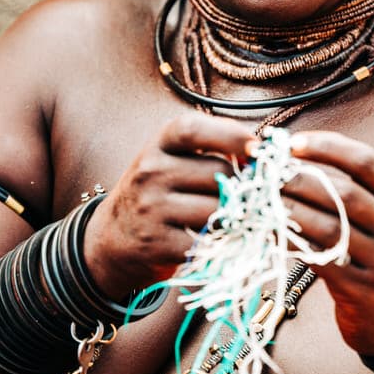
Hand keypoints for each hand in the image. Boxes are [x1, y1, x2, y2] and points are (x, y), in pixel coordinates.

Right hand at [83, 111, 255, 298]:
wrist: (113, 238)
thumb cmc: (157, 191)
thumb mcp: (171, 158)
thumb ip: (209, 148)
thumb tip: (260, 150)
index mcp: (158, 143)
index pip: (192, 129)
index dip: (230, 136)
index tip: (257, 149)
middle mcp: (150, 171)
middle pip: (216, 173)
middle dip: (241, 185)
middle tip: (251, 195)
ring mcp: (151, 208)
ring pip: (217, 209)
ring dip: (235, 216)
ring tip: (237, 218)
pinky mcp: (157, 244)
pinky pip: (206, 240)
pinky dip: (222, 241)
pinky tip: (220, 239)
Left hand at [282, 130, 373, 356]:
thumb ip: (353, 191)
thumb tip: (295, 159)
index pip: (366, 161)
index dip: (328, 146)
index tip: (292, 143)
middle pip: (343, 192)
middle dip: (299, 179)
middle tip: (266, 176)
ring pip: (328, 227)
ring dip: (290, 211)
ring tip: (263, 202)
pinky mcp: (361, 292)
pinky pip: (321, 261)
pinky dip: (294, 245)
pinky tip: (274, 236)